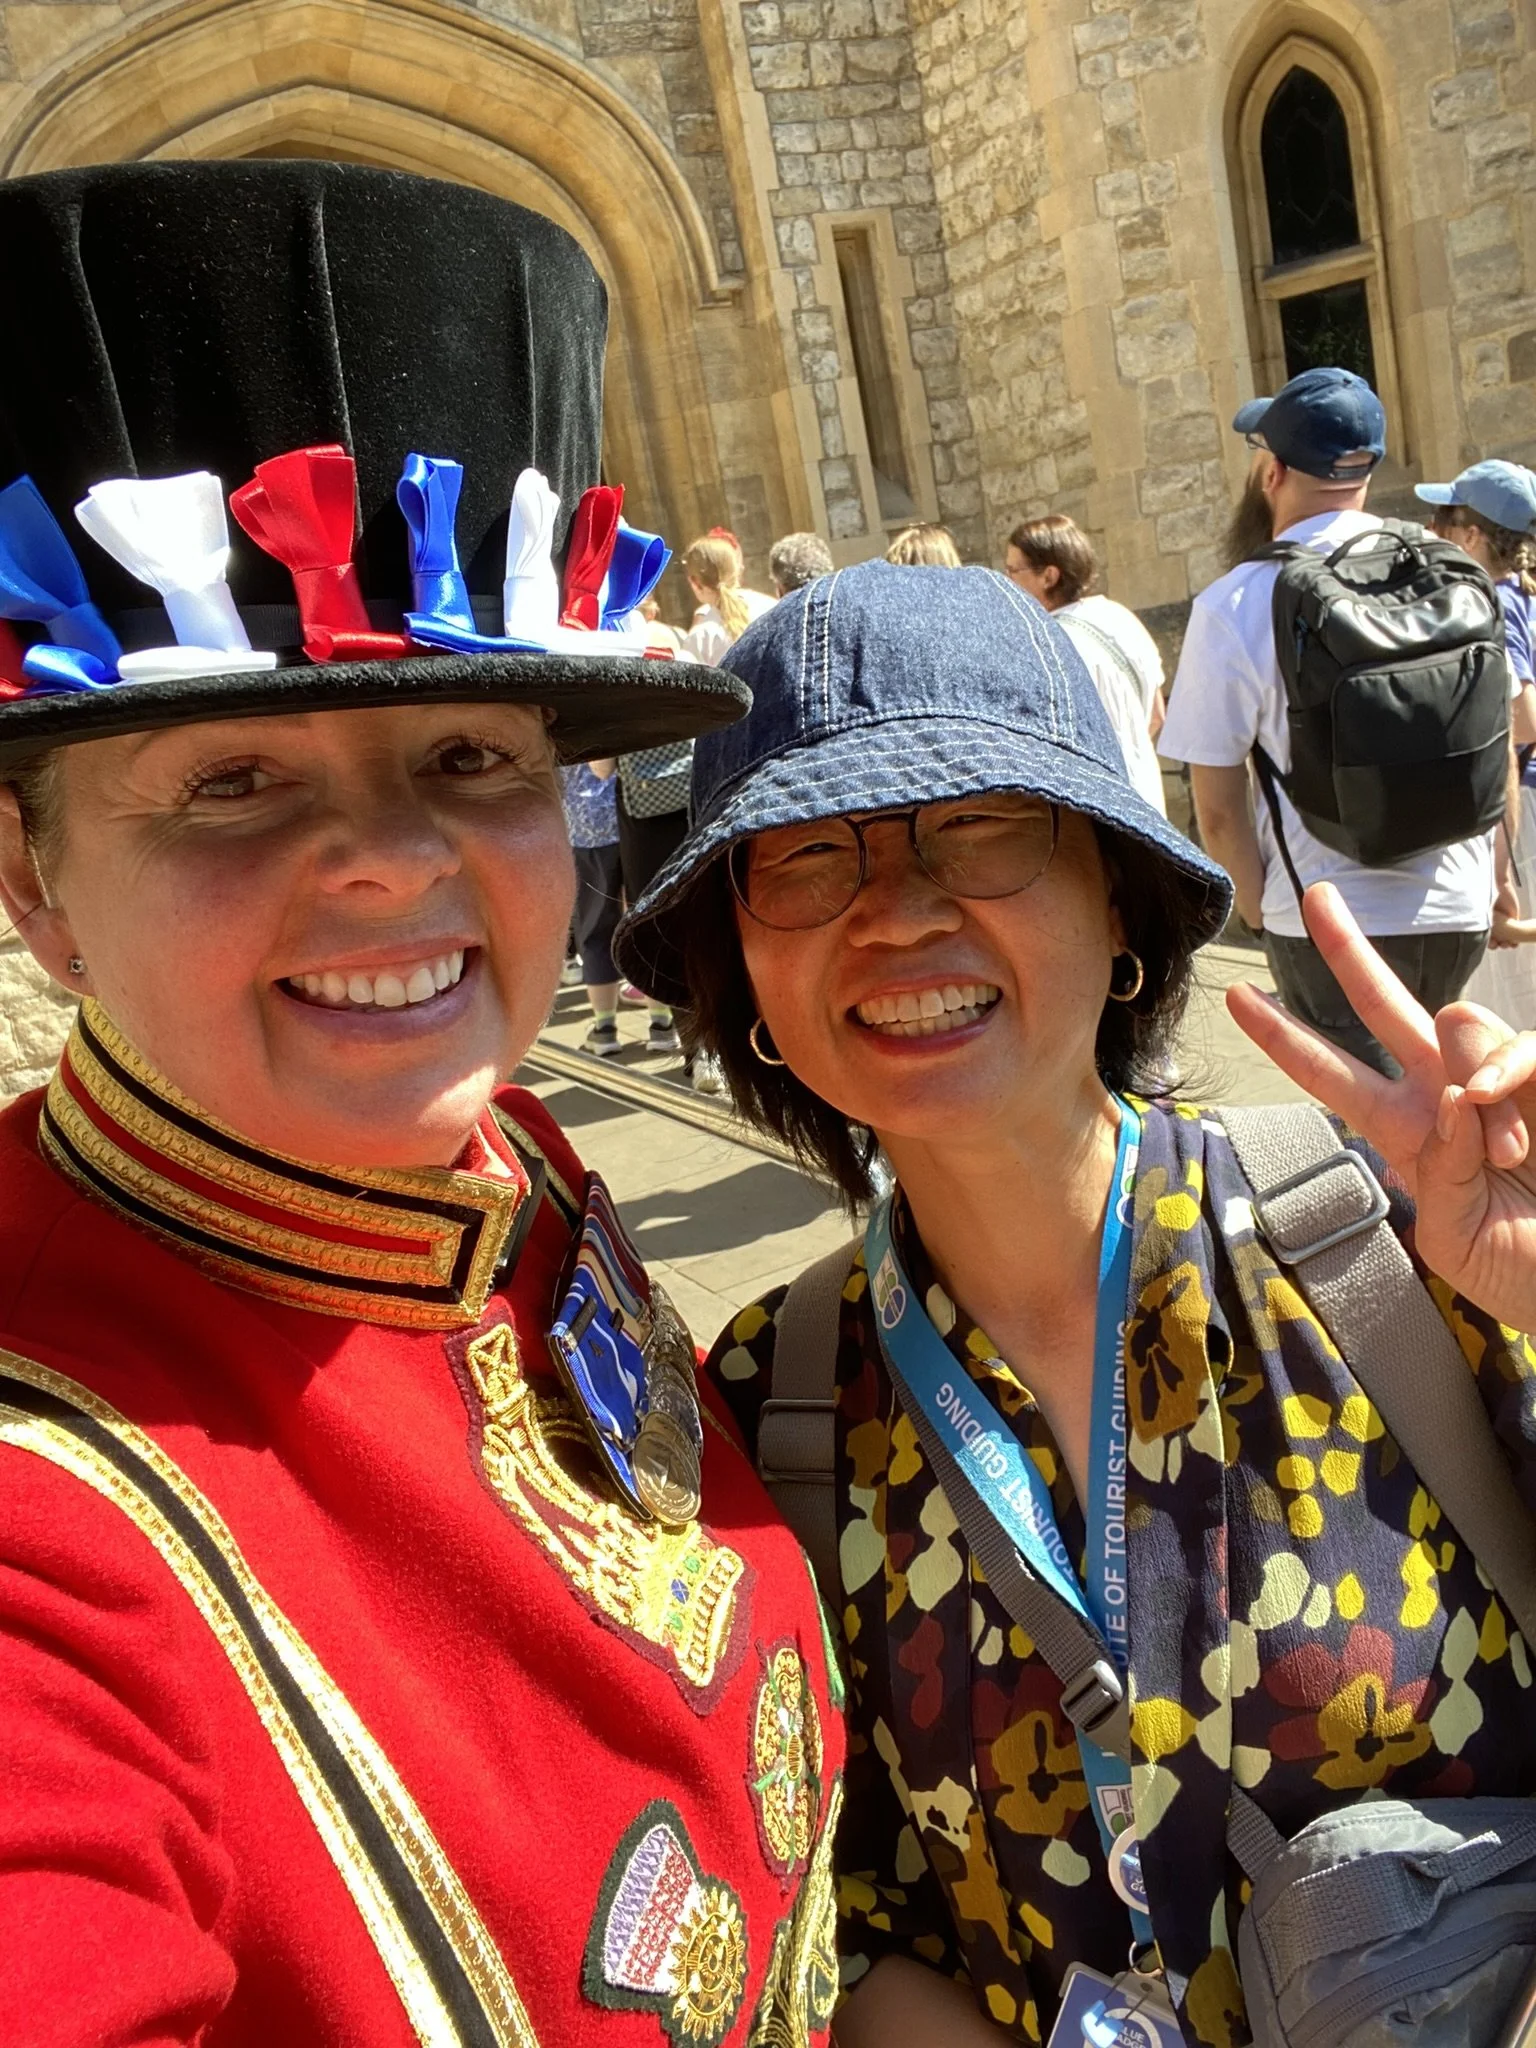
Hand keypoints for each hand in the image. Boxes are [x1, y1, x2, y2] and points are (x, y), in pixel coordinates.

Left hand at [1227, 882, 1535, 1333]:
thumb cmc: (1514, 1271)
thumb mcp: (1455, 1238)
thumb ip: (1442, 1170)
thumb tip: (1457, 1098)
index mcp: (1404, 1131)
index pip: (1332, 1072)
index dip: (1285, 1036)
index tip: (1238, 997)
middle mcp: (1445, 1093)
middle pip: (1383, 1003)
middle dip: (1348, 951)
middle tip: (1318, 898)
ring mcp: (1498, 1081)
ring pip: (1460, 1022)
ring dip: (1477, 1087)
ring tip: (1506, 1157)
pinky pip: (1521, 1044)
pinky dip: (1512, 1069)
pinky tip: (1503, 1102)